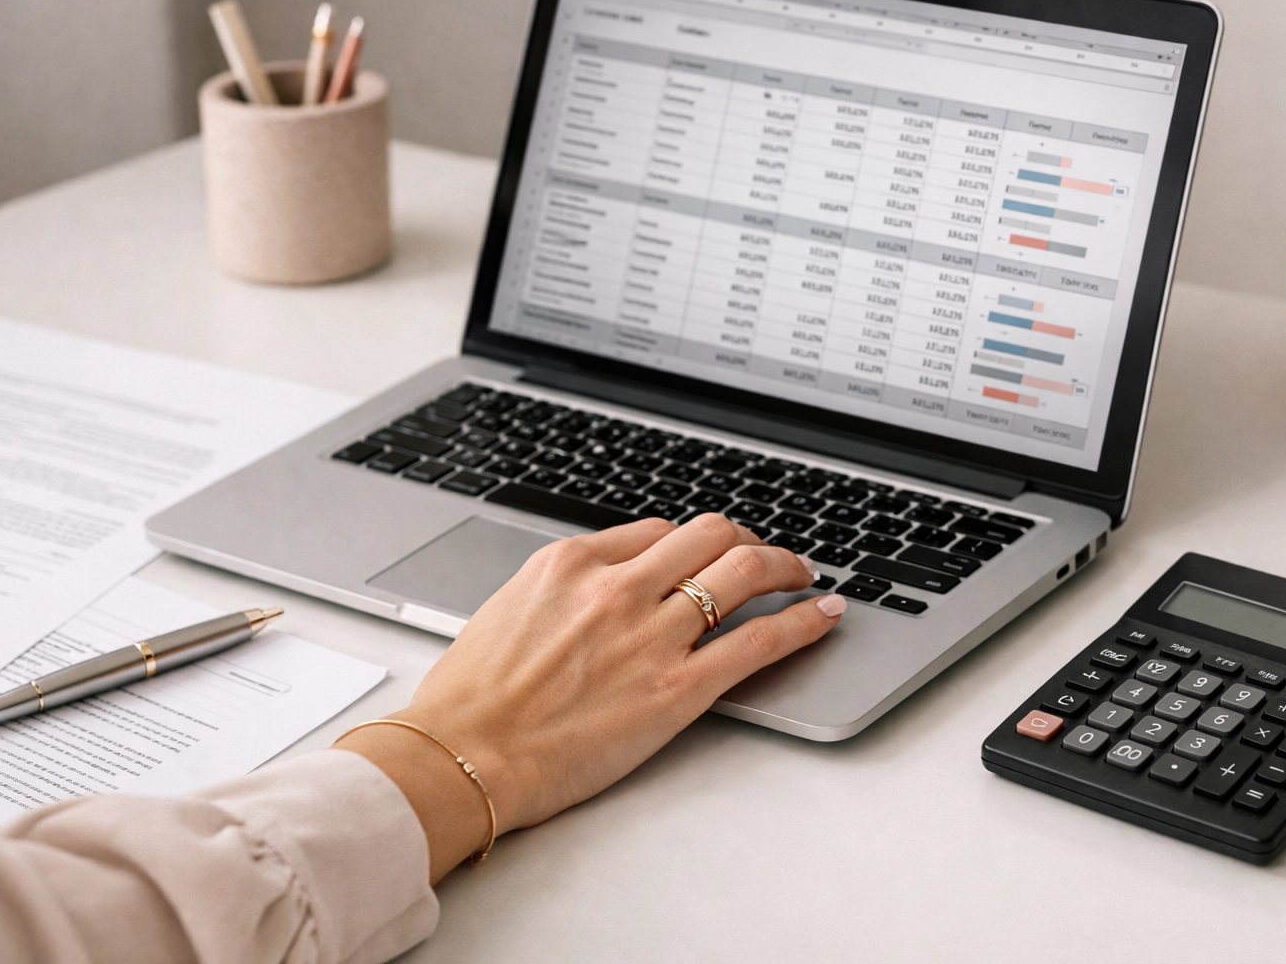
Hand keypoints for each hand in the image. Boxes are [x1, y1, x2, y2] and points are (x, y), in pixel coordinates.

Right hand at [335, 513, 844, 881]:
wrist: (462, 757)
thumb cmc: (471, 699)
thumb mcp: (509, 610)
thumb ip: (563, 590)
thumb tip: (601, 584)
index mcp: (573, 562)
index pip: (659, 530)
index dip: (695, 540)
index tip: (710, 552)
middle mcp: (619, 586)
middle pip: (711, 535)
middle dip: (747, 539)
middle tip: (766, 554)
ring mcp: (653, 635)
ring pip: (744, 571)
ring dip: (784, 565)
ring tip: (802, 572)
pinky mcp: (679, 688)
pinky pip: (761, 641)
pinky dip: (803, 620)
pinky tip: (823, 613)